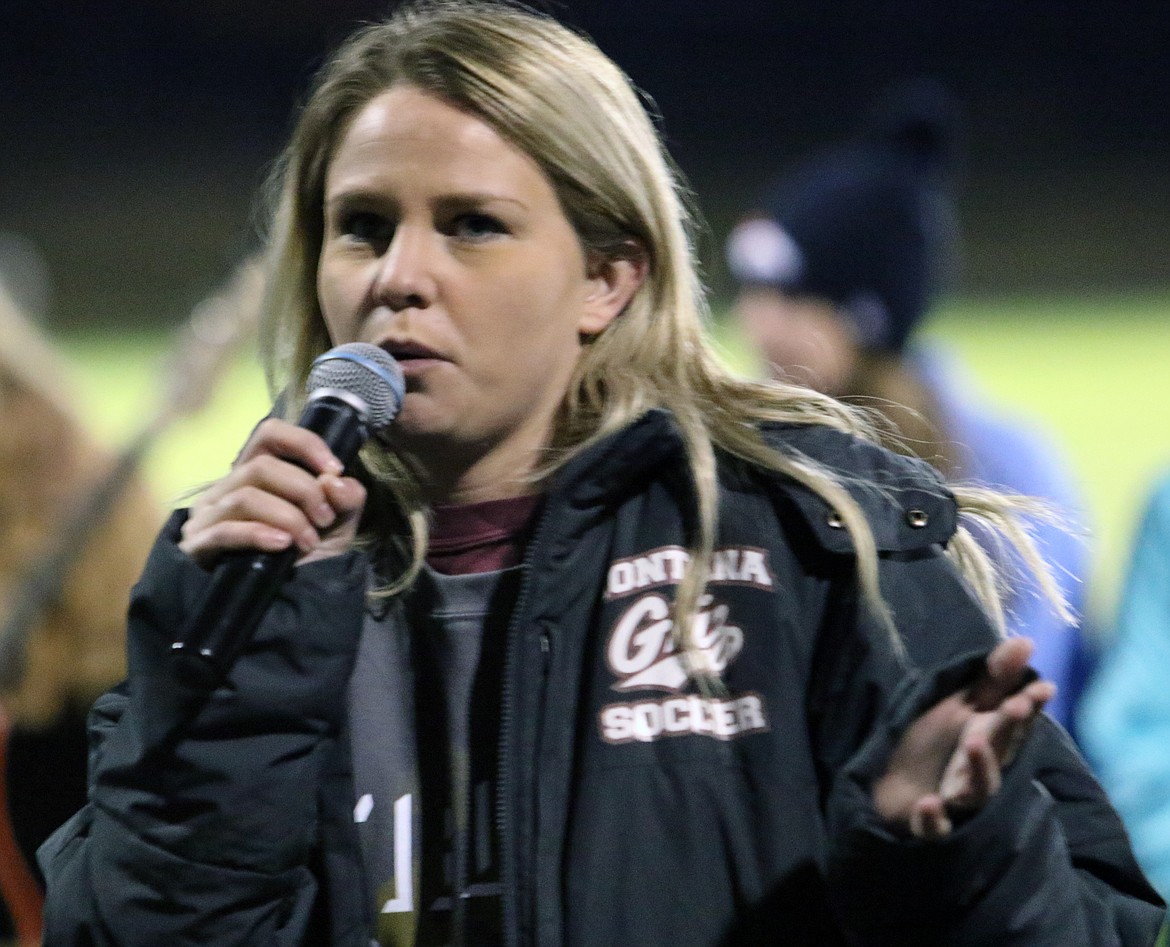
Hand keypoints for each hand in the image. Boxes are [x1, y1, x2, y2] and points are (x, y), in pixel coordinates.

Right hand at [179, 418, 366, 568]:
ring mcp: (208, 516)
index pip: (271, 434)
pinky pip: (224, 531)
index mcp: (257, 473)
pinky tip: (282, 546)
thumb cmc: (302, 556)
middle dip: (304, 490)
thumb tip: (337, 481)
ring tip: (308, 543)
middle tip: (325, 519)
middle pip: (262, 467)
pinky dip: (258, 535)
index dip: (304, 443)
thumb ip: (346, 500)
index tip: (334, 468)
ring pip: (246, 497)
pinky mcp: (198, 546)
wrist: (278, 607)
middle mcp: (227, 487)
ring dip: (287, 518)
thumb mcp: (336, 527)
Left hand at [872, 637, 1055, 839]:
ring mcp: (956, 801)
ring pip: (977, 792)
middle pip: (999, 752)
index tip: (1044, 687)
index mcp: (988, 742)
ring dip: (980, 769)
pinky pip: (935, 828)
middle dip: (1008, 729)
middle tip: (1015, 705)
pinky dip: (933, 820)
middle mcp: (979, 773)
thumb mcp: (960, 706)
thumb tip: (1026, 641)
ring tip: (973, 741)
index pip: (1013, 724)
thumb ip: (993, 679)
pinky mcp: (929, 825)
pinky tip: (928, 805)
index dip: (1028, 707)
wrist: (890, 788)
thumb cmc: (930, 744)